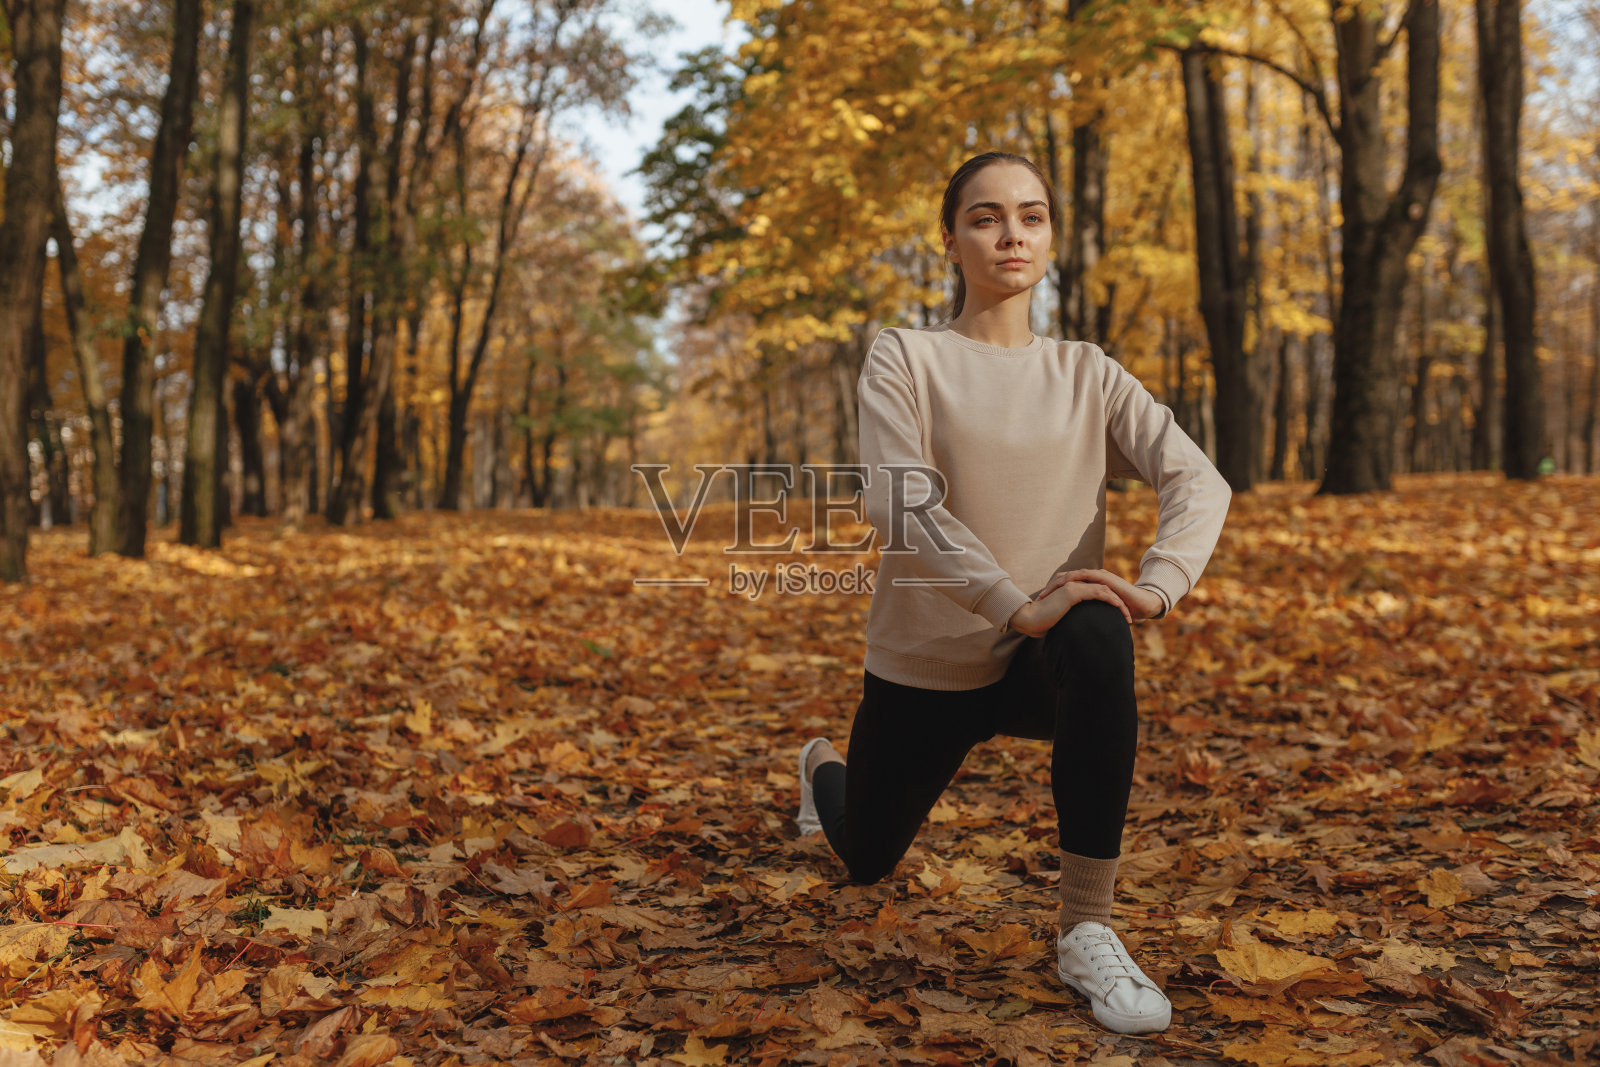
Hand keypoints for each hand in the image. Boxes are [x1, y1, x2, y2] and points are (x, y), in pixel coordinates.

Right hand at [1005, 579, 1131, 637]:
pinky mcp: (1074, 591)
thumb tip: (1080, 634)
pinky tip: (1120, 610)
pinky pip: (1100, 593)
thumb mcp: (1061, 620)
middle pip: (1104, 590)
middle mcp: (1073, 584)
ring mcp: (1074, 585)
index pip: (1097, 594)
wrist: (1029, 619)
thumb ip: (1072, 620)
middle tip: (1128, 618)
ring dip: (1119, 603)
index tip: (1119, 619)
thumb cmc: (1041, 623)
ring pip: (1105, 590)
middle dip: (1119, 603)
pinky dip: (1112, 601)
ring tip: (1128, 618)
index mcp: (1071, 590)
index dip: (1110, 605)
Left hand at [1031, 567, 1164, 621]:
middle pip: (1064, 578)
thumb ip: (1085, 616)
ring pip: (1073, 575)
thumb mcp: (1096, 614)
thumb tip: (1070, 628)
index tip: (1038, 603)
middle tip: (1039, 598)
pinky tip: (1066, 587)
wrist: (1141, 605)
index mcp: (1087, 585)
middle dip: (1051, 587)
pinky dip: (1076, 581)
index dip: (1051, 592)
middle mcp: (1091, 578)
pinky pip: (1087, 577)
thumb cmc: (1120, 610)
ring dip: (1059, 583)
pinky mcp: (1105, 579)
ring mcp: (1098, 576)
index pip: (1064, 585)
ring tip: (1048, 594)